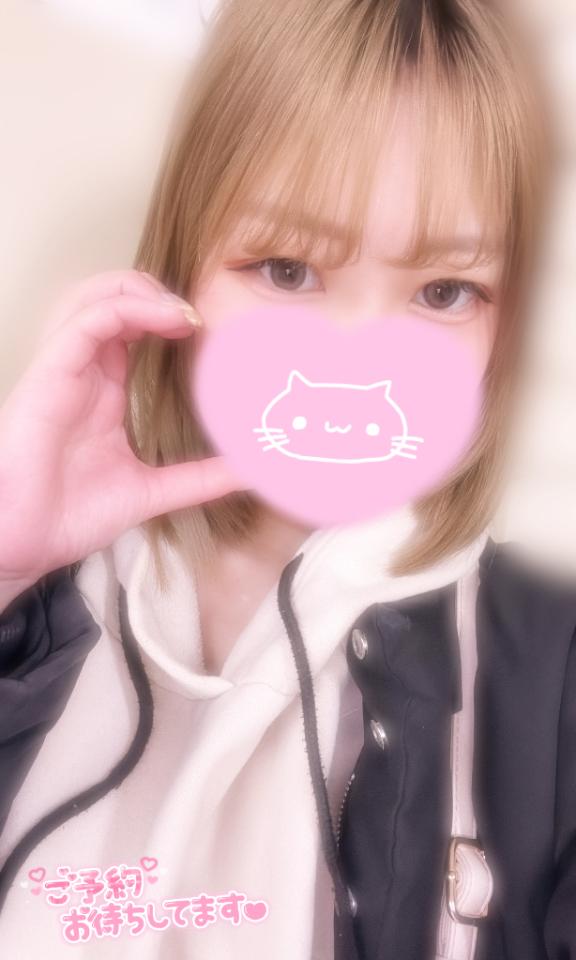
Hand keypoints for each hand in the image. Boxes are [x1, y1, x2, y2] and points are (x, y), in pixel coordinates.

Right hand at [0, 269, 243, 589]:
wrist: (23, 543)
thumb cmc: (69, 516)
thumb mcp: (152, 491)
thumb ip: (199, 478)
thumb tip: (250, 473)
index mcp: (101, 391)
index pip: (130, 329)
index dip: (166, 317)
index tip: (208, 332)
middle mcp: (82, 372)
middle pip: (109, 299)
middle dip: (154, 292)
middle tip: (196, 315)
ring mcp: (64, 369)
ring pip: (94, 297)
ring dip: (141, 290)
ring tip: (181, 310)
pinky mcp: (50, 373)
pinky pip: (87, 321)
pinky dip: (128, 309)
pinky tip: (166, 319)